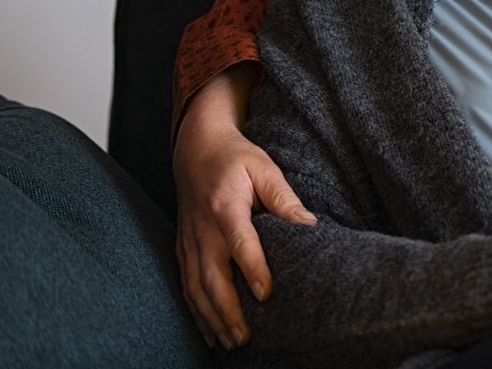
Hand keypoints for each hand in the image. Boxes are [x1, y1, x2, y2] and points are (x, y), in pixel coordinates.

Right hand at [174, 67, 315, 350]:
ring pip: (195, 288)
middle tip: (246, 337)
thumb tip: (309, 224)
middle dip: (228, 311)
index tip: (267, 294)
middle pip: (212, 277)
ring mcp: (189, 241)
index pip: (240, 243)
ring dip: (211, 318)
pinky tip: (209, 333)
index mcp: (225, 207)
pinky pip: (185, 285)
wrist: (195, 148)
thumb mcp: (264, 167)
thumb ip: (284, 197)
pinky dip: (196, 312)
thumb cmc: (235, 157)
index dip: (253, 270)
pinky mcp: (183, 248)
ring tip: (230, 342)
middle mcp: (202, 229)